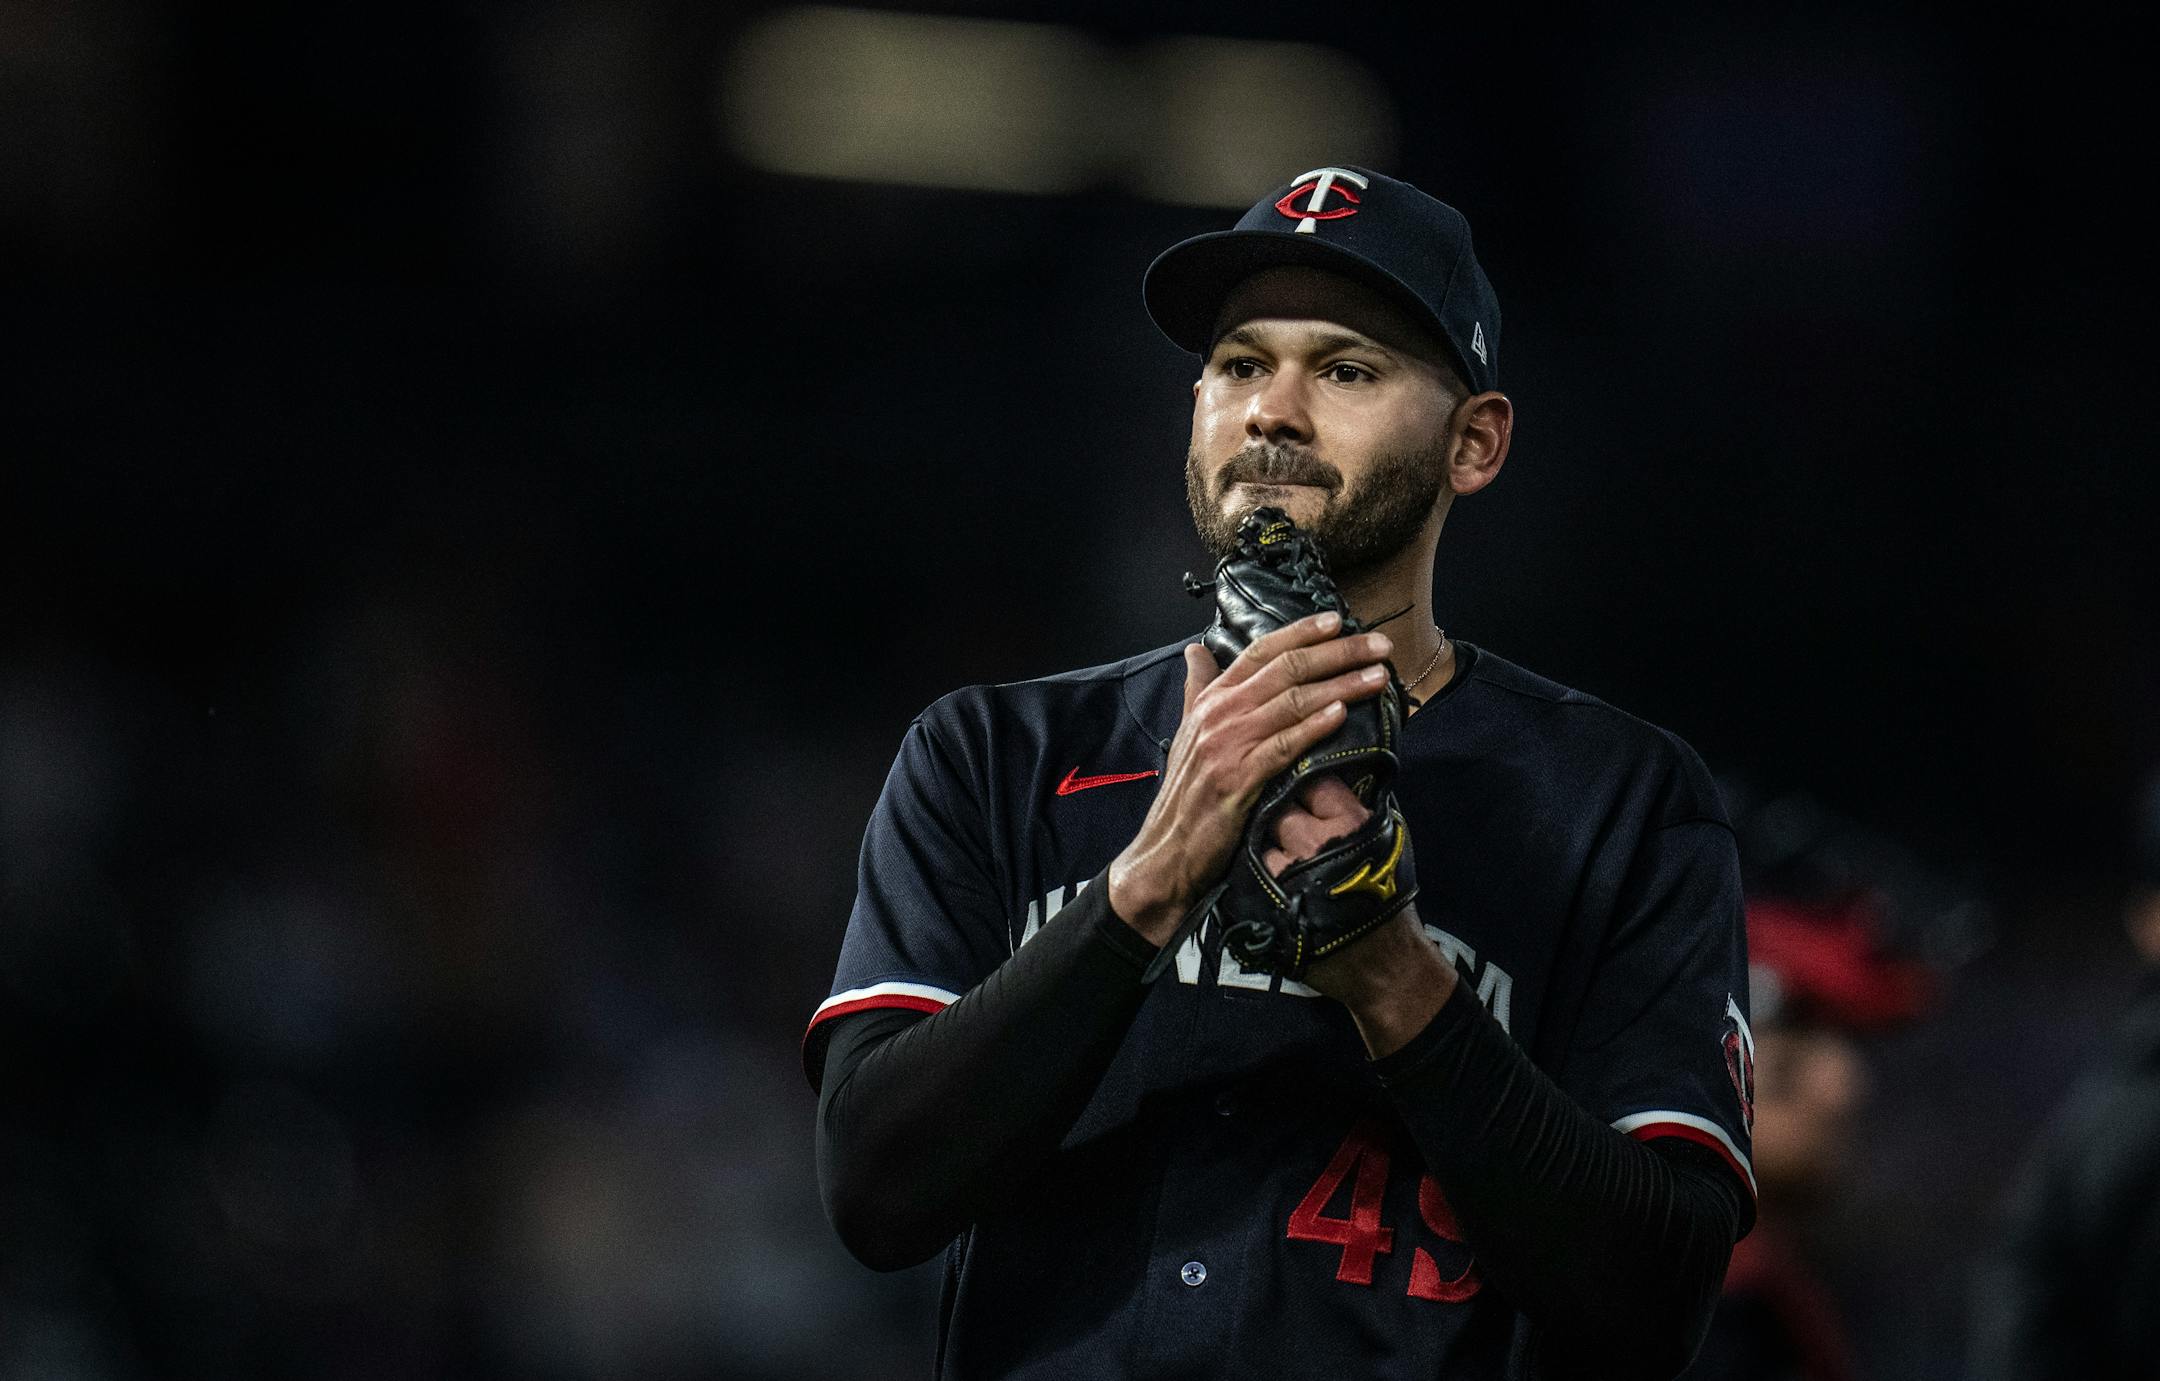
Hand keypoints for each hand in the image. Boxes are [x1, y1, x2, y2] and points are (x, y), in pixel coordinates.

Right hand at [1107, 612, 1392, 946]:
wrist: (1167, 850)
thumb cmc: (1186, 793)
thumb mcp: (1189, 732)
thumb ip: (1199, 689)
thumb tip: (1196, 651)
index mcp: (1210, 699)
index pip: (1261, 651)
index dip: (1301, 632)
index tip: (1338, 620)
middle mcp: (1219, 714)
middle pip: (1286, 669)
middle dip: (1338, 652)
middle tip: (1379, 644)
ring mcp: (1228, 745)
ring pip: (1293, 702)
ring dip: (1341, 684)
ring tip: (1378, 676)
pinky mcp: (1238, 779)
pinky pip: (1283, 745)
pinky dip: (1314, 726)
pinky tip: (1341, 713)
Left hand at [1265, 778, 1455, 1057]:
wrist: (1384, 963)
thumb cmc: (1389, 900)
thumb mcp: (1384, 840)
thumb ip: (1356, 806)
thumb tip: (1332, 776)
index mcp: (1350, 821)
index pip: (1312, 780)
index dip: (1305, 786)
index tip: (1303, 793)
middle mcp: (1317, 841)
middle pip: (1279, 806)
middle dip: (1281, 812)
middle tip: (1288, 825)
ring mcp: (1288, 871)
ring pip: (1259, 837)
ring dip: (1264, 842)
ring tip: (1279, 853)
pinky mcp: (1266, 900)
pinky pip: (1249, 870)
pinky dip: (1254, 870)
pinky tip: (1266, 877)